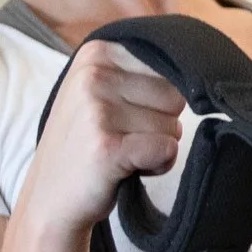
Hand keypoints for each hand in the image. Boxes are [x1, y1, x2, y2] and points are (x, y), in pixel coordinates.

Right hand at [20, 42, 186, 236]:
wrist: (50, 199)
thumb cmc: (89, 143)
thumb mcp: (104, 91)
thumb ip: (144, 73)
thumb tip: (201, 74)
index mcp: (98, 52)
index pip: (171, 67)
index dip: (160, 100)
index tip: (126, 112)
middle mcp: (94, 74)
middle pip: (176, 96)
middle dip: (161, 123)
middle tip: (124, 138)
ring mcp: (97, 109)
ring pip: (174, 126)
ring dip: (157, 147)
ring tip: (122, 153)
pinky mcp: (106, 146)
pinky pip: (168, 150)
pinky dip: (157, 166)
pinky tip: (126, 169)